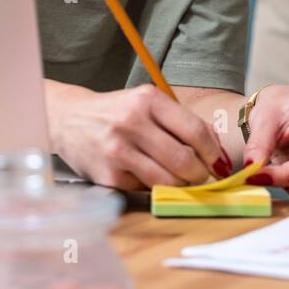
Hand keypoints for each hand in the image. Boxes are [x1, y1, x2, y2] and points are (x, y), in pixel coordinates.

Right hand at [48, 83, 231, 191]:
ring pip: (166, 180)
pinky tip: (150, 176)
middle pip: (183, 160)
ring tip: (181, 180)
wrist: (69, 119)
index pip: (194, 130)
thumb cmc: (117, 112)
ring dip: (181, 185)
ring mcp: (118, 150)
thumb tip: (217, 150)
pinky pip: (145, 189)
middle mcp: (131, 122)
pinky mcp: (108, 175)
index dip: (213, 152)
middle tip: (202, 176)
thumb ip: (182, 122)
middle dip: (200, 174)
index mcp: (147, 100)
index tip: (219, 162)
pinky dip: (154, 187)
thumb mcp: (148, 104)